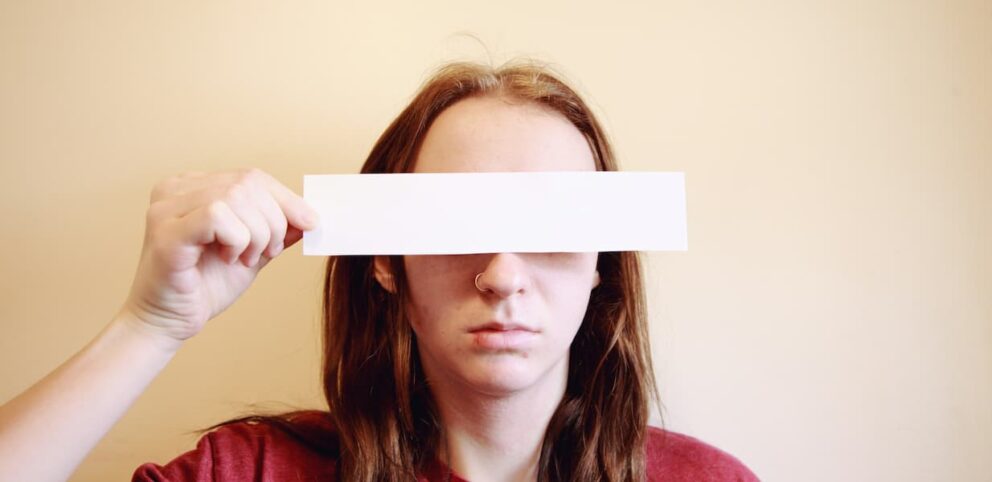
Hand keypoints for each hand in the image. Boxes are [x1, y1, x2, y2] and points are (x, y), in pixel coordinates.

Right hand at [121, 168, 316, 342]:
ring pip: (236, 197)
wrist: (168, 323)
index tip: (310, 223)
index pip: (252, 177)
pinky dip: (237, 239)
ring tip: (244, 259)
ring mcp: (166, 208)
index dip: (287, 200)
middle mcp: (175, 189)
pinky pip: (217, 215)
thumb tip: (310, 216)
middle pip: (248, 183)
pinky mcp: (166, 232)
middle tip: (266, 252)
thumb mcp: (253, 251)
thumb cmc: (205, 286)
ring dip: (256, 234)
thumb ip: (276, 230)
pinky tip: (228, 259)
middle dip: (273, 222)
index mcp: (193, 187)